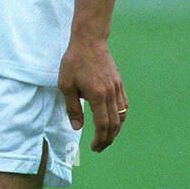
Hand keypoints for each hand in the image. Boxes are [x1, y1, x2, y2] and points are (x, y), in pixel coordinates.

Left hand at [58, 35, 127, 151]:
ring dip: (115, 130)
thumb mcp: (66, 85)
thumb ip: (72, 108)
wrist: (89, 40)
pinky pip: (124, 105)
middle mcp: (111, 93)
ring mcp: (117, 88)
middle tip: (99, 148)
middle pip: (114, 124)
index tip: (94, 147)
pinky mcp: (119, 83)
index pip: (103, 125)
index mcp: (97, 95)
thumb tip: (77, 127)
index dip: (100, 139)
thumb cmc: (74, 61)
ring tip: (106, 138)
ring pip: (122, 115)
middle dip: (108, 139)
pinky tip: (113, 121)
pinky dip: (120, 117)